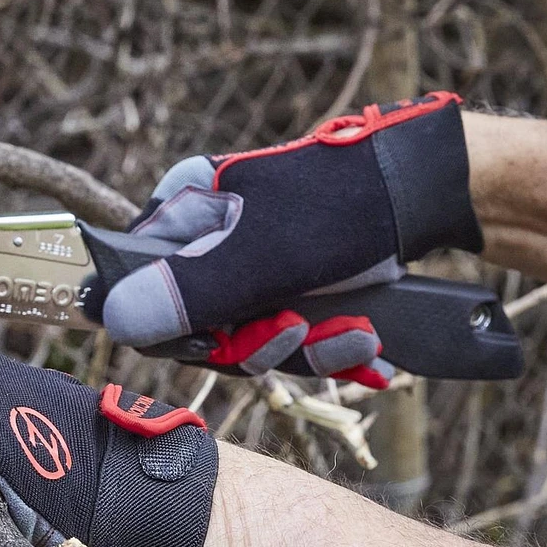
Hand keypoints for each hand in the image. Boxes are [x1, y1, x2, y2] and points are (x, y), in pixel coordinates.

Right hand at [93, 92, 482, 386]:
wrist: (430, 197)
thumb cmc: (344, 206)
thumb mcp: (263, 254)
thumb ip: (190, 290)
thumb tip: (116, 319)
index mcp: (184, 210)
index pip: (139, 287)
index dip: (174, 327)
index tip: (217, 340)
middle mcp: (207, 238)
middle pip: (196, 325)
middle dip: (254, 343)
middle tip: (295, 330)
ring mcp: (247, 266)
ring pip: (246, 339)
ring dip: (302, 350)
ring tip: (352, 333)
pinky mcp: (286, 287)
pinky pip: (283, 337)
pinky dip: (323, 345)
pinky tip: (360, 337)